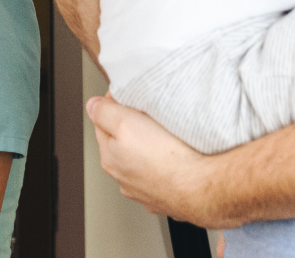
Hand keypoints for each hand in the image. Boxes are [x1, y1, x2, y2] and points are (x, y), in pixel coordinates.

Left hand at [88, 95, 236, 226]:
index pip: (102, 124)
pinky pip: (164, 175)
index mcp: (110, 158)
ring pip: (143, 161)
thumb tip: (93, 106)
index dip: (115, 105)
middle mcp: (125, 178)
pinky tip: (178, 158)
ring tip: (167, 137)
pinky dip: (167, 166)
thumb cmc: (167, 157)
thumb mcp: (126, 122)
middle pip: (122, 143)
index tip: (128, 96)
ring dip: (150, 149)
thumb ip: (104, 112)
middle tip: (150, 115)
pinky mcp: (167, 197)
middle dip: (132, 128)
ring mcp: (146, 191)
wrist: (202, 187)